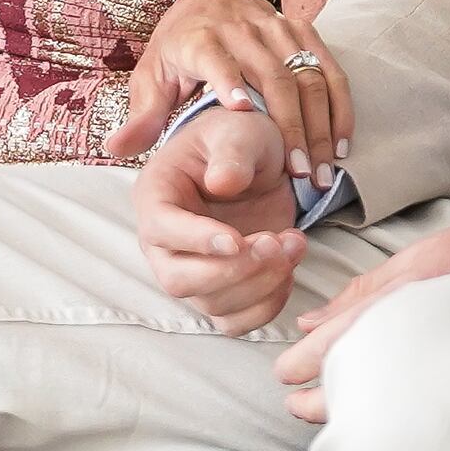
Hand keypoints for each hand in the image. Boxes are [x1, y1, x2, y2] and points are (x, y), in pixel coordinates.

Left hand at [107, 0, 352, 183]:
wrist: (205, 0)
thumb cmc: (176, 50)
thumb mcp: (151, 78)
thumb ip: (141, 116)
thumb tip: (115, 149)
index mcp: (199, 37)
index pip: (215, 58)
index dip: (227, 80)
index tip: (240, 113)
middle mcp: (241, 27)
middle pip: (273, 76)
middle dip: (290, 127)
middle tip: (299, 173)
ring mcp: (276, 26)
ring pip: (306, 75)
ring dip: (319, 124)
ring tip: (322, 169)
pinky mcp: (301, 29)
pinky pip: (329, 68)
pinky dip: (338, 106)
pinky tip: (341, 144)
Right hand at [135, 97, 306, 331]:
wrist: (259, 162)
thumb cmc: (238, 140)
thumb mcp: (238, 130)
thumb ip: (231, 154)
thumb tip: (222, 183)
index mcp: (156, 196)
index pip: (162, 230)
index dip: (197, 240)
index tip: (237, 240)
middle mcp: (165, 243)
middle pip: (179, 280)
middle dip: (232, 271)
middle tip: (274, 243)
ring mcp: (192, 271)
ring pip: (213, 304)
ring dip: (260, 284)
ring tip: (294, 242)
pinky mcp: (223, 291)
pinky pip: (237, 320)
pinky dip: (268, 305)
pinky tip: (289, 269)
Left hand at [270, 197, 449, 423]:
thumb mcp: (417, 261)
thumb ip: (363, 294)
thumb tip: (310, 321)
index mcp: (406, 302)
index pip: (341, 342)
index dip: (307, 363)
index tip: (286, 374)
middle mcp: (424, 334)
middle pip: (358, 382)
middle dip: (321, 401)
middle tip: (296, 407)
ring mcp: (448, 357)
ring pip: (385, 397)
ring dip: (353, 406)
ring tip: (327, 411)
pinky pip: (417, 397)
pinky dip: (392, 405)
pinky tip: (381, 409)